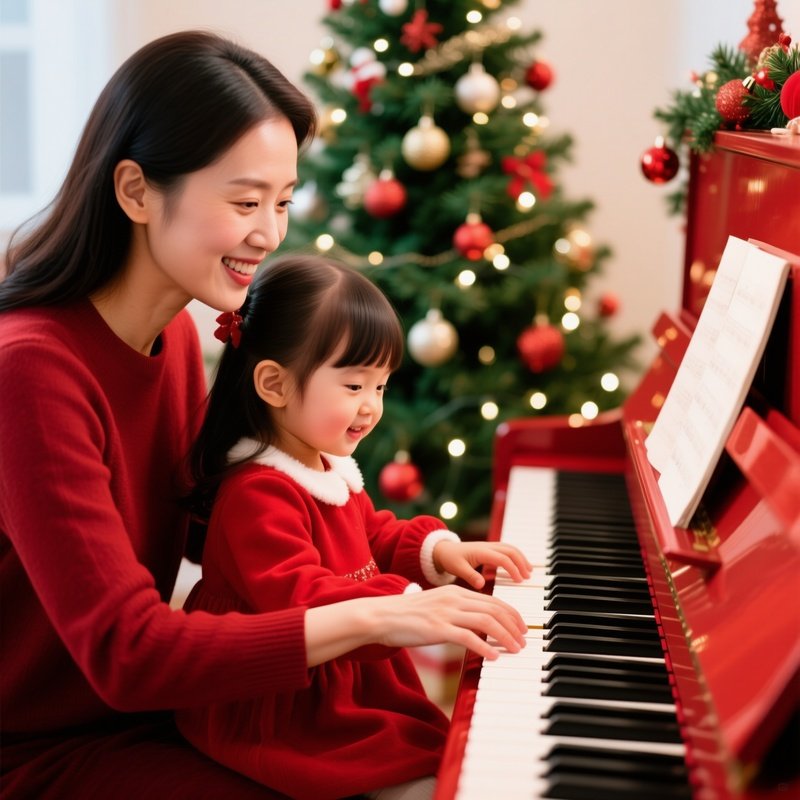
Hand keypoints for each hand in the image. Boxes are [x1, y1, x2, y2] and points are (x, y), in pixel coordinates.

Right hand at [371, 584, 527, 659]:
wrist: (381, 615)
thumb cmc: (408, 615)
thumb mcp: (437, 606)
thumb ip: (457, 611)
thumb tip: (478, 626)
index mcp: (455, 591)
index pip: (493, 600)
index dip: (512, 614)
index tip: (521, 628)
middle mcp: (454, 598)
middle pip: (495, 609)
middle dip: (514, 626)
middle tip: (524, 640)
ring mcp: (446, 612)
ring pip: (486, 621)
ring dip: (506, 636)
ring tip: (515, 649)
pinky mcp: (437, 629)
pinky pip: (468, 637)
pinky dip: (485, 647)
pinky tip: (494, 657)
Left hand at [432, 540, 531, 589]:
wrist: (443, 550)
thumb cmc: (450, 559)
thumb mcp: (457, 568)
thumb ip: (469, 576)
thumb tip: (482, 585)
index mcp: (481, 551)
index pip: (503, 558)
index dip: (513, 569)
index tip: (519, 580)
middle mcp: (487, 546)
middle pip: (510, 551)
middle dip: (521, 562)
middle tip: (528, 577)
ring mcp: (489, 546)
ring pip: (510, 548)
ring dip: (521, 558)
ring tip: (529, 571)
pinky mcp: (489, 549)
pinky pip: (506, 550)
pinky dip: (516, 557)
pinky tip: (519, 567)